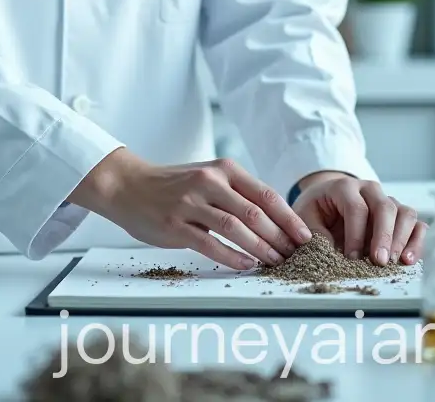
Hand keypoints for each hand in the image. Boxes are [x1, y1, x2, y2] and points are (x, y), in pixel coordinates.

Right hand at [69, 148, 312, 270]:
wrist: (128, 185)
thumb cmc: (173, 184)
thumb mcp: (208, 176)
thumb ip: (237, 192)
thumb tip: (275, 219)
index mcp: (223, 168)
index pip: (266, 193)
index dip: (289, 217)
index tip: (305, 236)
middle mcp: (209, 181)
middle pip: (255, 212)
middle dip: (280, 237)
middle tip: (296, 256)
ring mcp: (191, 202)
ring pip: (236, 227)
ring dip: (260, 249)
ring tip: (275, 263)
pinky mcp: (175, 224)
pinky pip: (209, 243)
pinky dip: (231, 256)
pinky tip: (246, 266)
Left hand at [291, 171, 425, 265]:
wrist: (327, 196)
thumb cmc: (317, 208)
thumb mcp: (306, 215)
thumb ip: (315, 231)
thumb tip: (331, 252)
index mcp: (344, 187)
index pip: (356, 208)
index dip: (356, 234)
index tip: (352, 257)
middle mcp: (370, 189)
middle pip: (385, 207)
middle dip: (384, 236)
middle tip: (379, 261)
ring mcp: (387, 199)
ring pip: (405, 213)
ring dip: (402, 238)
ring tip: (396, 262)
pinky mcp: (399, 213)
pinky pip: (415, 223)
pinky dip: (416, 240)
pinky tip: (408, 259)